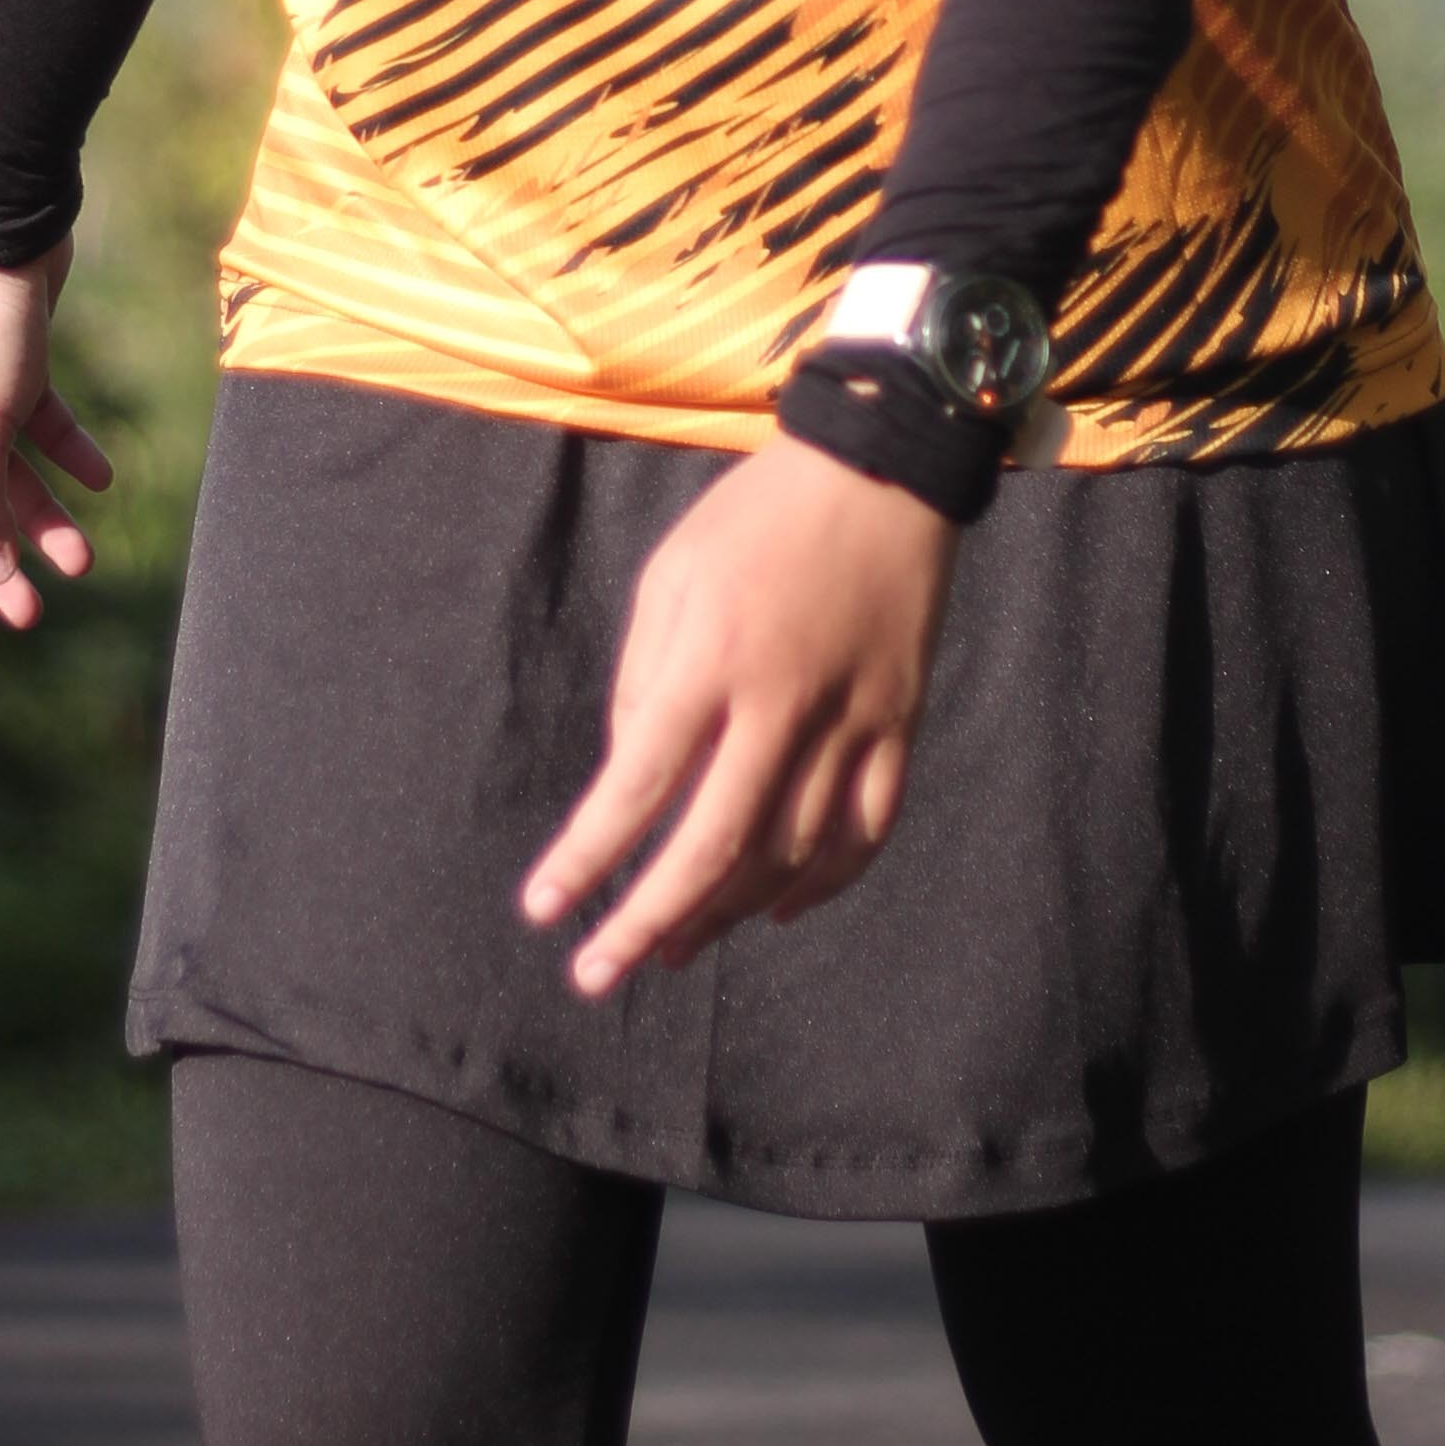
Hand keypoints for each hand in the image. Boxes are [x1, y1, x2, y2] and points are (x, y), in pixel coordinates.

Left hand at [521, 436, 956, 998]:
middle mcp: (784, 701)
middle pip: (713, 844)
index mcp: (713, 657)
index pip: (638, 784)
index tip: (542, 909)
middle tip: (598, 975)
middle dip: (647, 921)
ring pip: (788, 854)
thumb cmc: (756, 517)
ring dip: (724, 914)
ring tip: (674, 945)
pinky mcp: (902, 725)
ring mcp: (853, 719)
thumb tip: (631, 779)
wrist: (882, 470)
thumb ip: (643, 680)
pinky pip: (864, 832)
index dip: (587, 857)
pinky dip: (820, 885)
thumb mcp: (671, 575)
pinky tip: (775, 910)